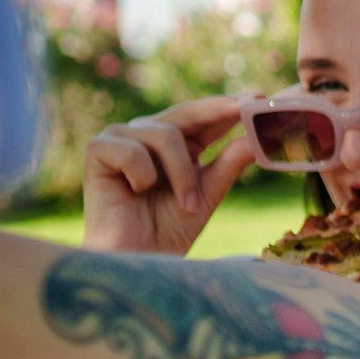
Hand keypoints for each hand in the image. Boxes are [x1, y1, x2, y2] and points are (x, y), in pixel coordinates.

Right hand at [81, 96, 256, 254]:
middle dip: (218, 110)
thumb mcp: (208, 194)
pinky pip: (133, 150)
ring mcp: (123, 137)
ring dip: (182, 174)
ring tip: (186, 205)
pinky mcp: (98, 149)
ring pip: (166, 134)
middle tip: (246, 106)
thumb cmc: (170, 230)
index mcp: (178, 142)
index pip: (206, 117)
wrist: (137, 261)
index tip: (260, 98)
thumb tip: (256, 138)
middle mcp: (150, 133)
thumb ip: (229, 165)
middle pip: (187, 112)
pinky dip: (143, 176)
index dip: (231, 106)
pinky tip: (135, 192)